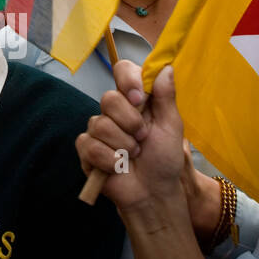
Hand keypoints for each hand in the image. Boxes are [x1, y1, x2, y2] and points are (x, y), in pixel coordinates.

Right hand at [76, 62, 186, 208]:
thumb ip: (166, 96)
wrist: (153, 192)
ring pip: (100, 123)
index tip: (139, 98)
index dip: (128, 81)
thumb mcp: (171, 126)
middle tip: (143, 138)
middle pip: (108, 98)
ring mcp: (98, 130)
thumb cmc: (164, 159)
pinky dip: (109, 159)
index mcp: (136, 100)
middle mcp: (115, 111)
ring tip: (134, 156)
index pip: (123, 71)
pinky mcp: (87, 149)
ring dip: (123, 144)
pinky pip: (90, 145)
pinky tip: (118, 167)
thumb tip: (165, 66)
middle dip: (130, 121)